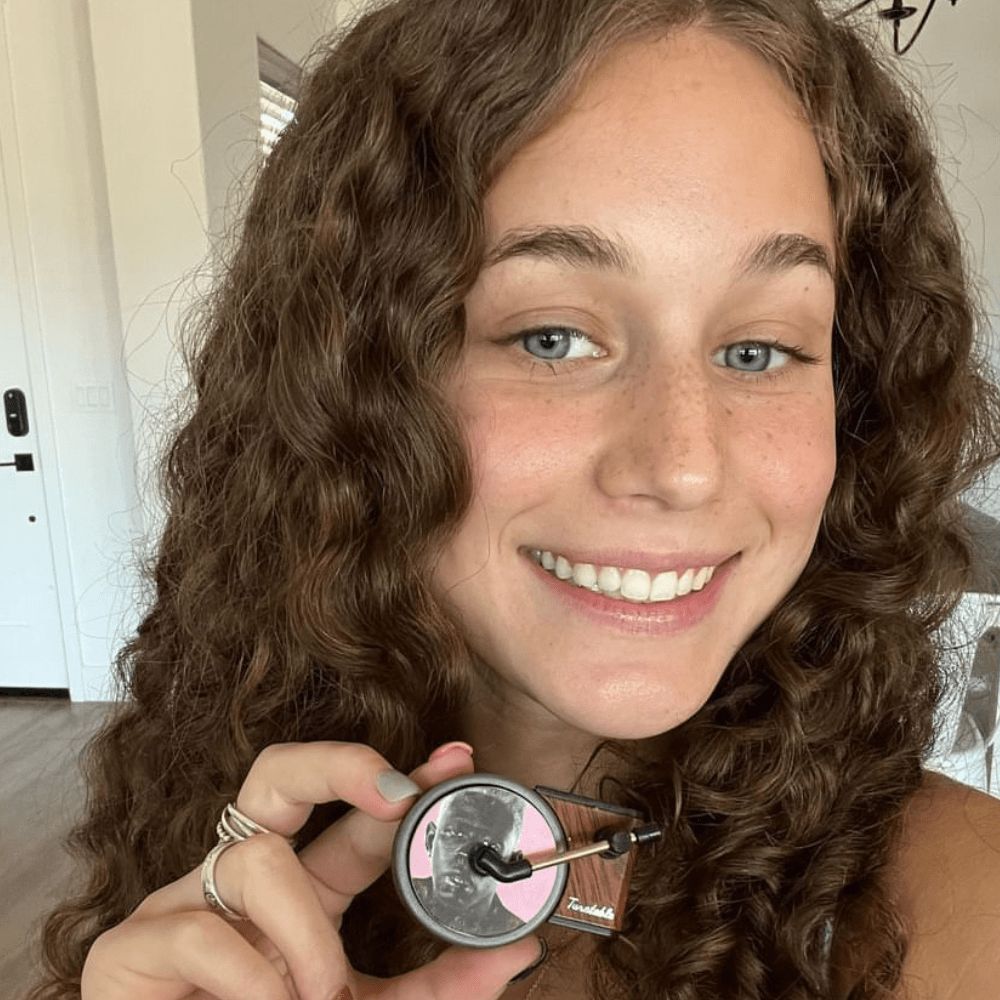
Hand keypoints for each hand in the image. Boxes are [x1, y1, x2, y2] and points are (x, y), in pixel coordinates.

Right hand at [80, 741, 542, 999]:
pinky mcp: (130, 951)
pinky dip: (250, 978)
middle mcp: (245, 881)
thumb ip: (439, 987)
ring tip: (319, 992)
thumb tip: (517, 951)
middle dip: (336, 763)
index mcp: (303, 891)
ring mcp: (185, 906)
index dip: (402, 782)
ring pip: (257, 859)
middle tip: (395, 794)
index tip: (457, 761)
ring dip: (303, 932)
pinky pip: (202, 932)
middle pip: (278, 774)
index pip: (354, 818)